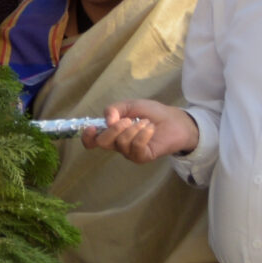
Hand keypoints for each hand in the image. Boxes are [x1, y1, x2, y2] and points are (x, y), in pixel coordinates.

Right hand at [82, 99, 197, 163]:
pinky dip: (143, 134)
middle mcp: (118, 145)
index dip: (88, 137)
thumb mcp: (130, 105)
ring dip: (134, 128)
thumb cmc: (151, 113)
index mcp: (112, 132)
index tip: (93, 128)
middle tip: (128, 120)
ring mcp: (130, 153)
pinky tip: (150, 129)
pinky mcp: (142, 157)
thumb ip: (114, 109)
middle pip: (103, 142)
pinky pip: (136, 147)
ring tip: (146, 123)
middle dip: (114, 129)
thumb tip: (107, 120)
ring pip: (121, 143)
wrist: (174, 120)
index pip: (92, 141)